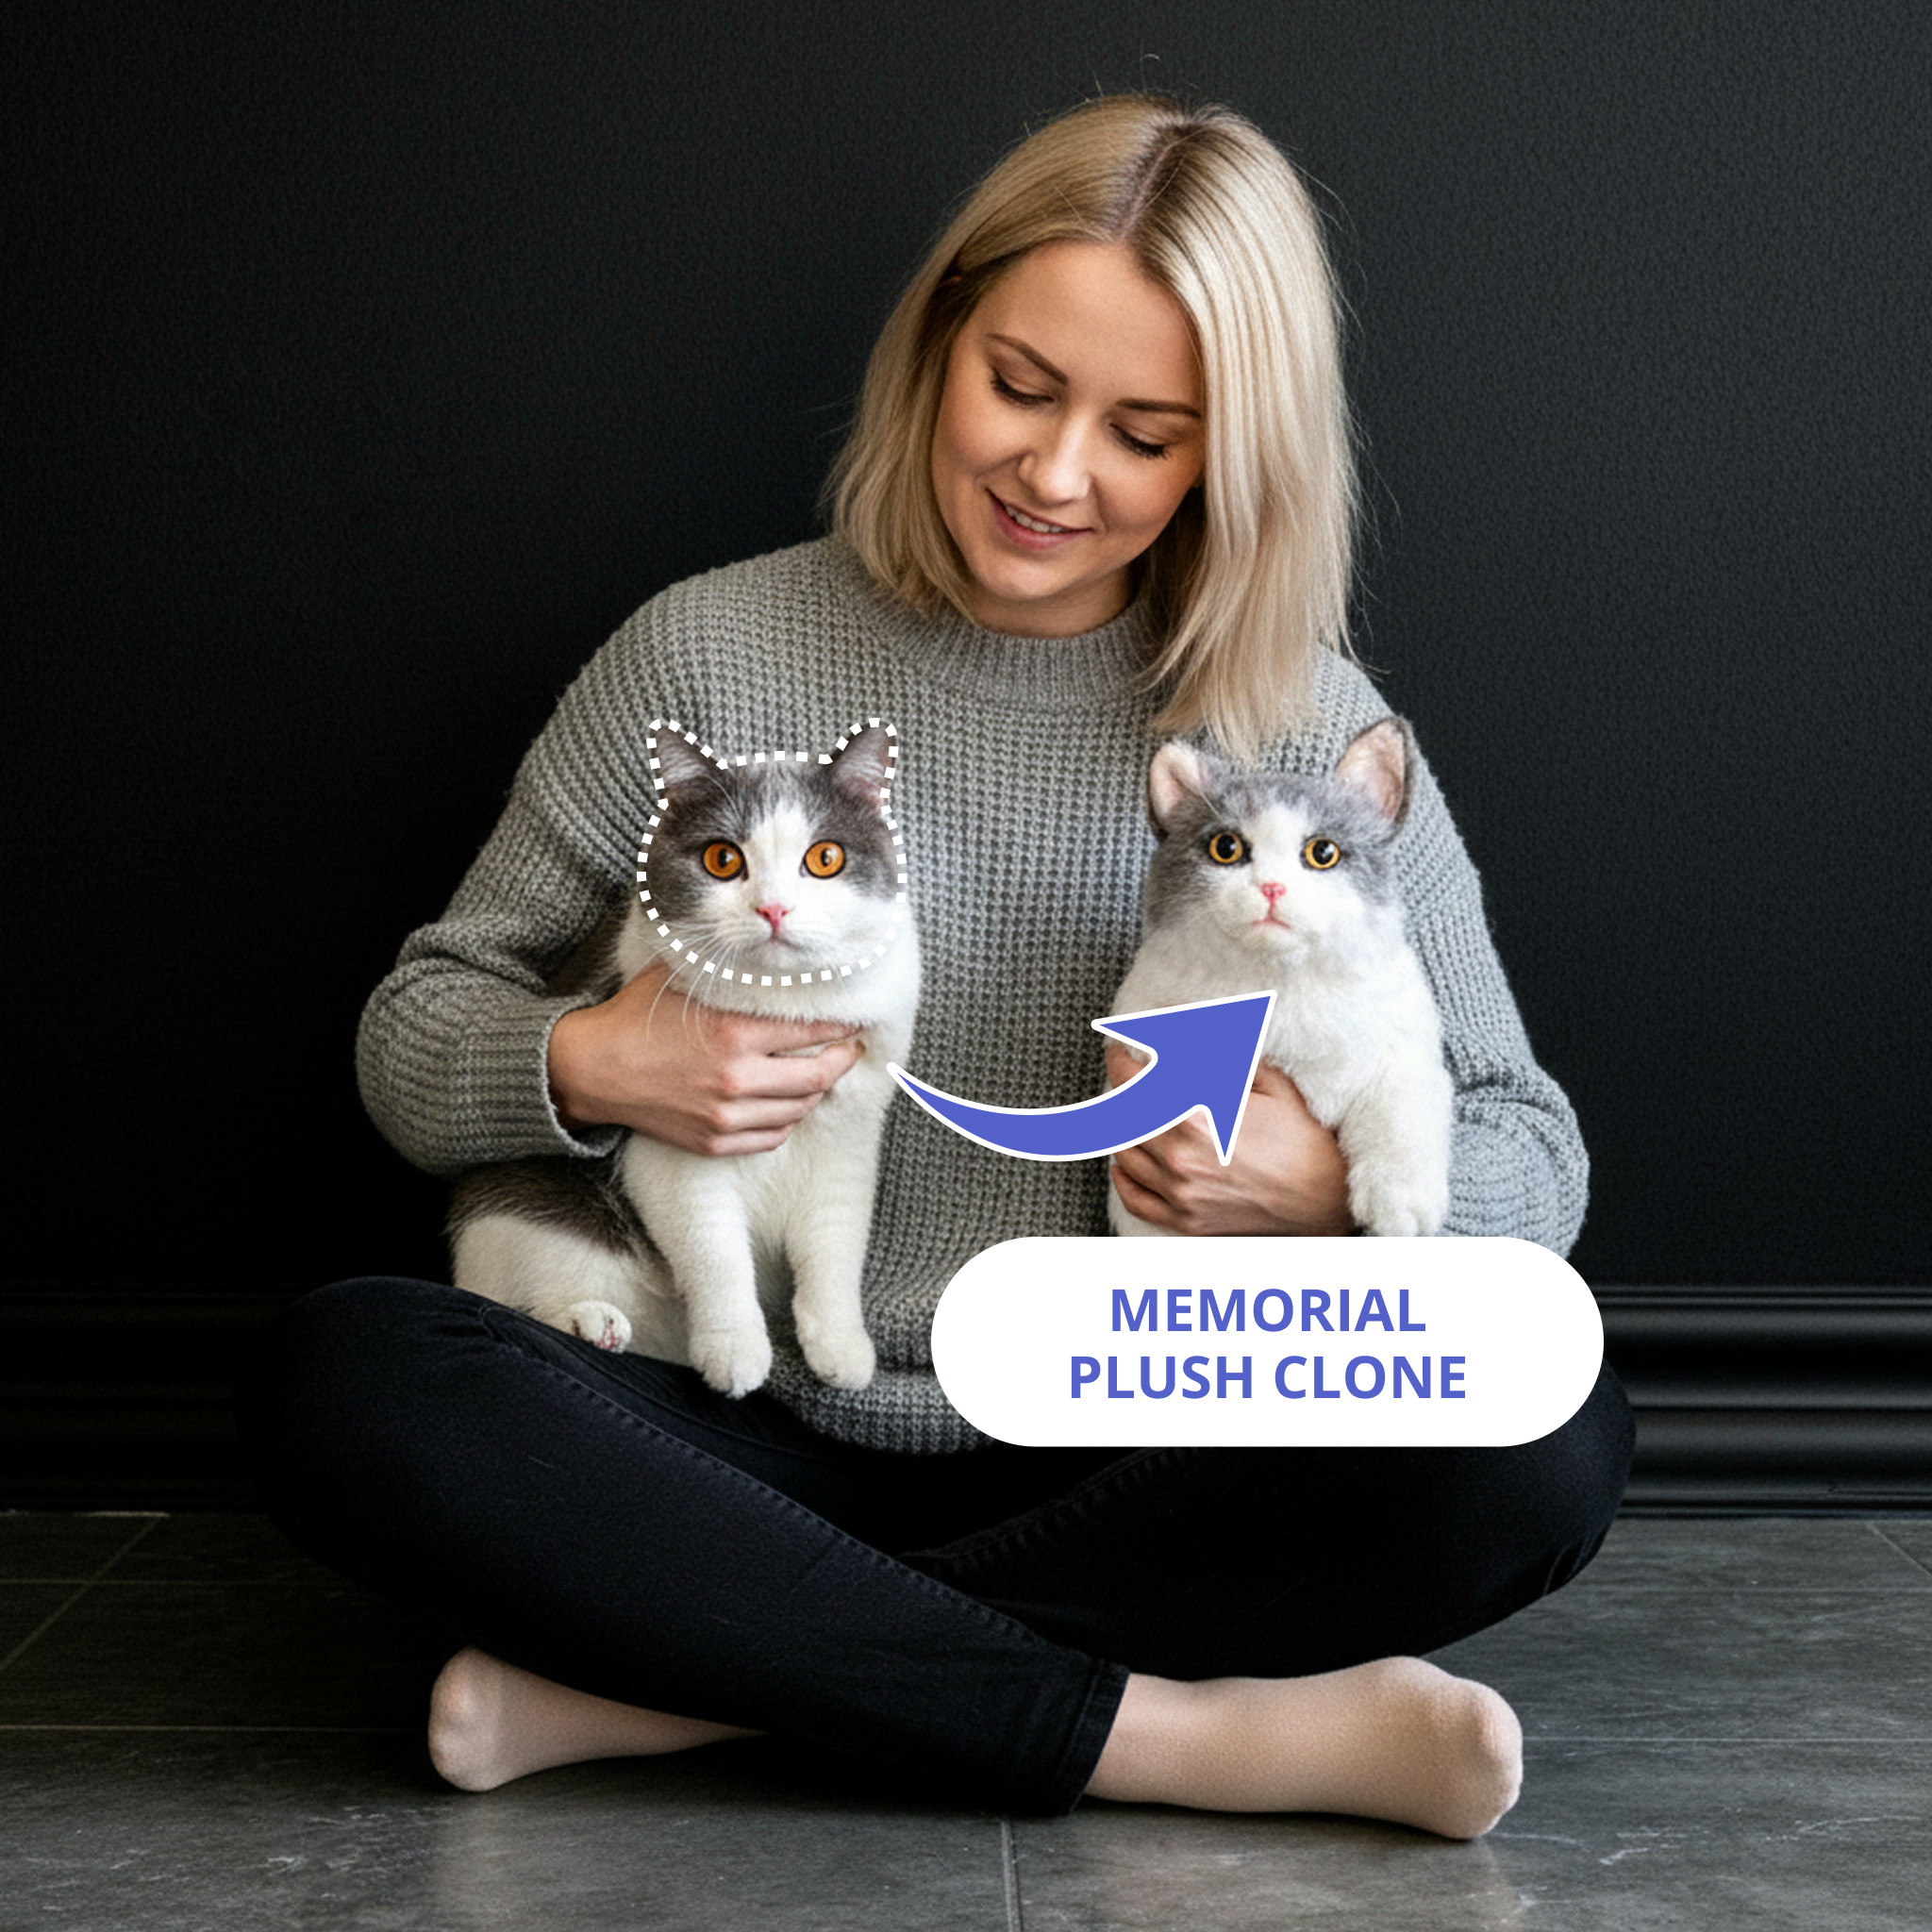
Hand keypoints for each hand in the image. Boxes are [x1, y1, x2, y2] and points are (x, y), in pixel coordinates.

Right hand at [549, 958, 864, 1156]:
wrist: (590, 1070)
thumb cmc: (634, 1017)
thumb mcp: (680, 977)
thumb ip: (726, 969)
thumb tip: (763, 947)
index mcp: (734, 1034)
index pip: (811, 1031)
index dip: (841, 1026)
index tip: (855, 1020)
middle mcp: (736, 1079)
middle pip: (817, 1078)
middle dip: (841, 1062)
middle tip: (849, 1050)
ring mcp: (725, 1116)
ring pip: (798, 1110)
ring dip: (816, 1092)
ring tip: (821, 1074)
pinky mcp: (713, 1141)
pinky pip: (772, 1137)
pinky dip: (788, 1120)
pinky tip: (789, 1104)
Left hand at [1105, 1045, 1356, 1235]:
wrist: (1331, 1198)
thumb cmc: (1304, 1138)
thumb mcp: (1268, 1082)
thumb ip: (1221, 1055)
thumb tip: (1184, 1030)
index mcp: (1196, 1120)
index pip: (1133, 1082)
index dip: (1121, 1059)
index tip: (1121, 1047)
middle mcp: (1180, 1160)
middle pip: (1122, 1116)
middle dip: (1121, 1088)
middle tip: (1129, 1072)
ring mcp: (1181, 1194)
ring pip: (1123, 1155)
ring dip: (1122, 1127)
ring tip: (1134, 1109)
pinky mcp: (1187, 1220)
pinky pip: (1135, 1199)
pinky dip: (1123, 1176)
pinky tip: (1125, 1160)